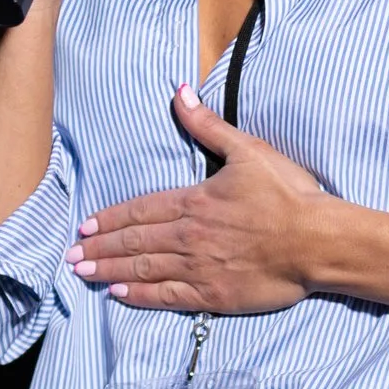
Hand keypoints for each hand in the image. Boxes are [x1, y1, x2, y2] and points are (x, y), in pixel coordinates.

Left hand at [70, 89, 332, 314]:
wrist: (317, 241)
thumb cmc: (287, 195)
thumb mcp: (248, 150)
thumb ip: (207, 125)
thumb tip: (180, 92)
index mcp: (194, 201)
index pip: (140, 210)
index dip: (109, 218)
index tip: (85, 226)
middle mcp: (189, 236)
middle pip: (134, 242)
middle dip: (99, 248)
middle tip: (71, 256)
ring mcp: (199, 267)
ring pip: (144, 270)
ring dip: (110, 271)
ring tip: (83, 274)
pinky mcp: (214, 294)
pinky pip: (168, 296)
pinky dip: (140, 296)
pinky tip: (119, 294)